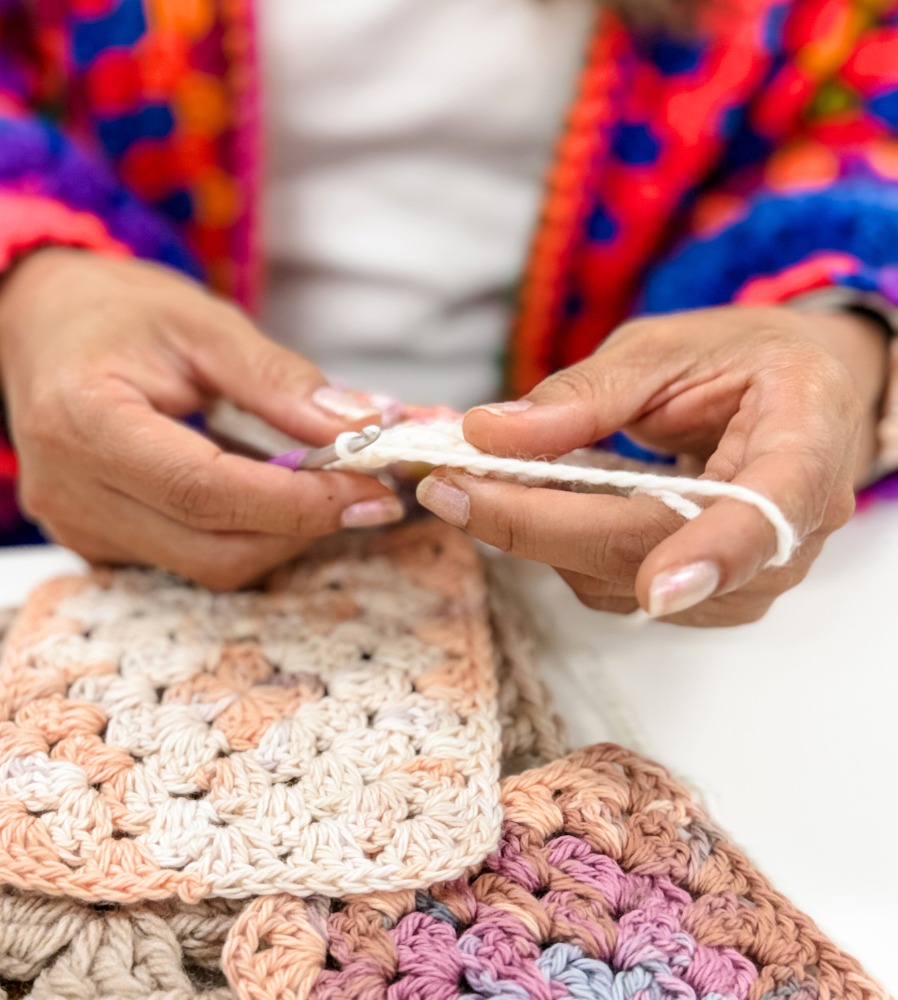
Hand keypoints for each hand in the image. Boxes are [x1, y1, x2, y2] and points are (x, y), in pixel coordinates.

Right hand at [0, 248, 400, 588]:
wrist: (42, 327)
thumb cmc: (119, 313)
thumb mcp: (205, 324)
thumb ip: (281, 382)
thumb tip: (362, 431)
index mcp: (84, 421)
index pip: (204, 491)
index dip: (297, 501)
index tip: (369, 489)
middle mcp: (69, 491)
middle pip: (211, 548)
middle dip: (301, 526)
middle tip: (363, 489)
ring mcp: (78, 526)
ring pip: (207, 564)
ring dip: (278, 531)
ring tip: (315, 477)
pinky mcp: (94, 542)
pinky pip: (188, 557)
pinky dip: (243, 531)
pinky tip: (263, 486)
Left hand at [417, 306, 887, 625]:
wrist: (799, 394)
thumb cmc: (744, 358)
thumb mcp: (667, 347)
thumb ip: (585, 393)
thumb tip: (488, 433)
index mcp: (804, 446)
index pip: (768, 514)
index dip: (713, 554)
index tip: (656, 587)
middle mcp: (788, 532)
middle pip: (651, 554)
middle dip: (537, 525)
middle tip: (449, 486)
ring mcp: (750, 577)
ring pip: (620, 582)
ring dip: (538, 536)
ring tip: (482, 481)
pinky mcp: (707, 595)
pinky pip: (615, 586)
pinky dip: (560, 546)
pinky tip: (536, 502)